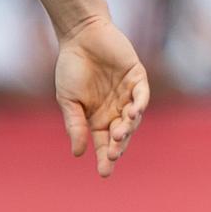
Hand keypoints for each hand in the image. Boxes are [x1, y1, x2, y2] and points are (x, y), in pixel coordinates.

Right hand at [53, 16, 149, 177]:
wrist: (80, 38)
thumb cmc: (71, 69)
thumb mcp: (68, 100)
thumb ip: (75, 125)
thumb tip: (79, 153)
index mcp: (98, 118)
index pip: (104, 143)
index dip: (105, 157)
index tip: (104, 173)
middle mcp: (115, 109)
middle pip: (121, 134)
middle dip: (118, 146)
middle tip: (113, 156)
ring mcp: (128, 94)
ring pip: (133, 117)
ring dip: (127, 127)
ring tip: (118, 135)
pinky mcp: (137, 77)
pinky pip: (142, 94)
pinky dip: (139, 104)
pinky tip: (133, 112)